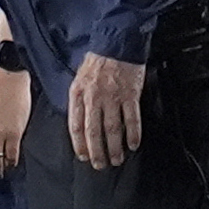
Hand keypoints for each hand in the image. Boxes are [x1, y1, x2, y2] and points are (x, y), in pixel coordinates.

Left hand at [66, 53, 145, 170]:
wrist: (117, 43)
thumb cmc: (97, 62)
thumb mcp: (79, 79)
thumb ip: (78, 101)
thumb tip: (79, 124)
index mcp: (78, 94)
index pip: (75, 126)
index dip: (79, 144)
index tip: (83, 156)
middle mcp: (94, 98)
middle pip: (93, 131)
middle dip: (96, 152)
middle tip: (100, 165)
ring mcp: (112, 97)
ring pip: (112, 129)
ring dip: (114, 147)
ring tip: (117, 159)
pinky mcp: (130, 94)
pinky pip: (131, 119)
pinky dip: (133, 134)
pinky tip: (133, 145)